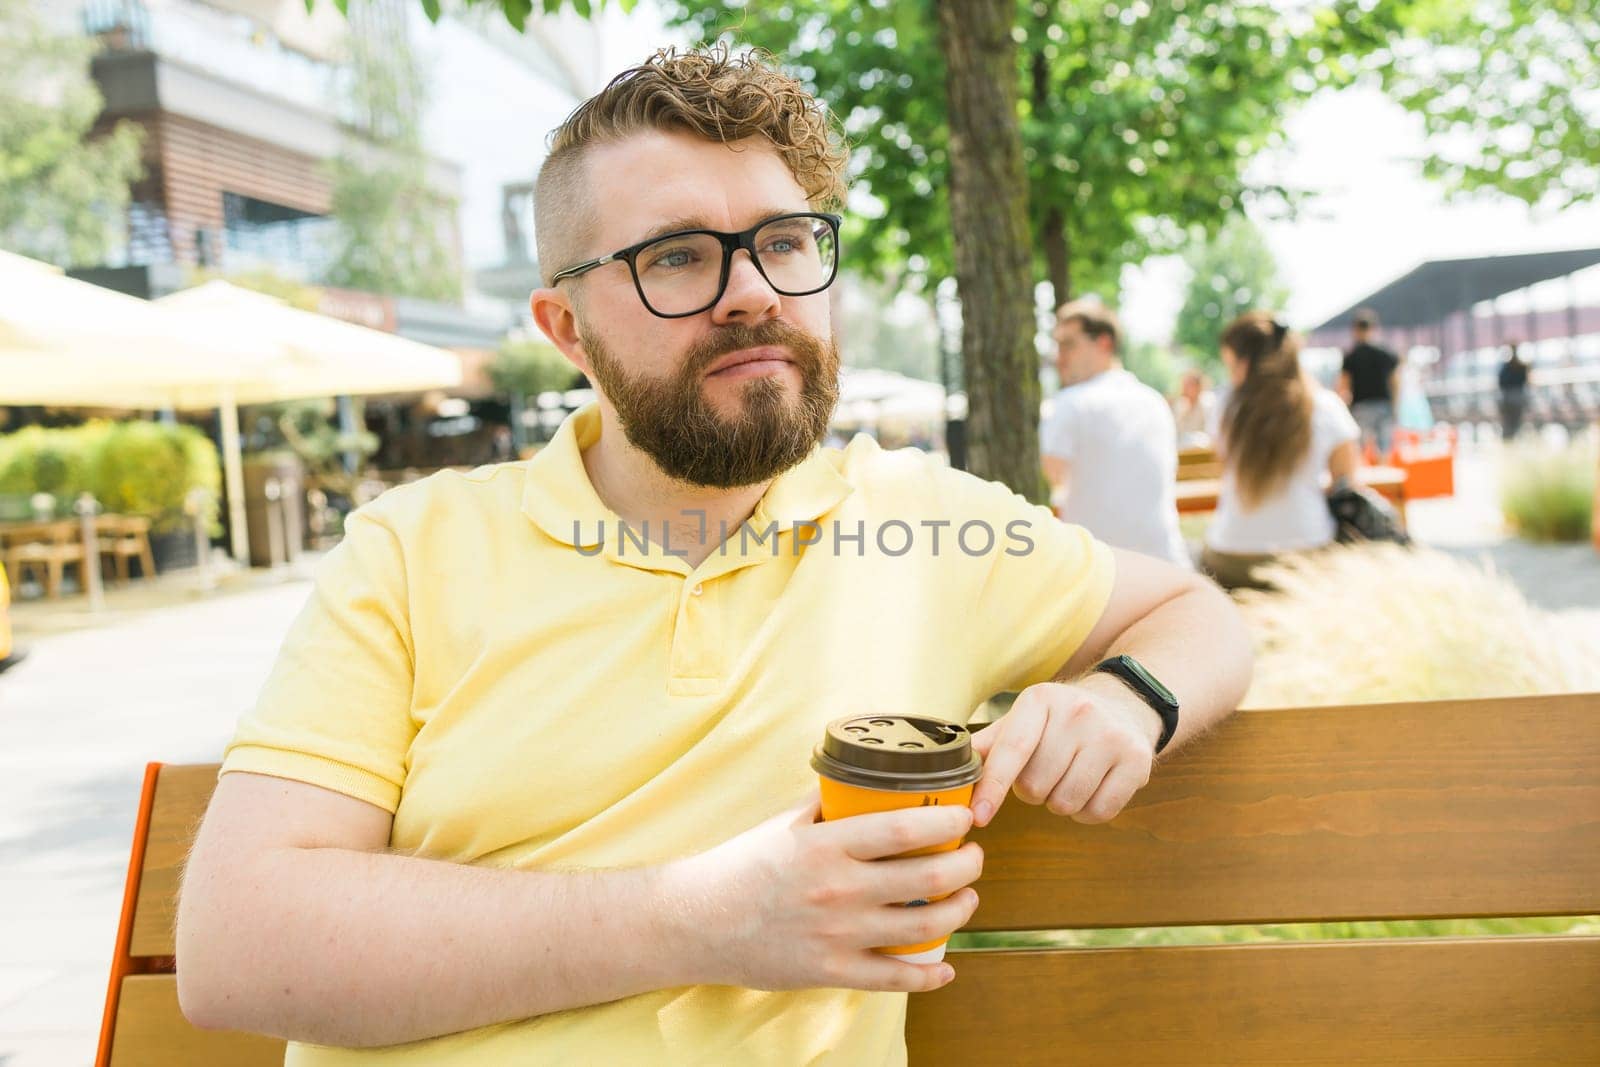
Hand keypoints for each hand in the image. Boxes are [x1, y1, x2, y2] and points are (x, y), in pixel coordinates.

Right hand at [672, 795, 982, 993]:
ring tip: (967, 898)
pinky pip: (896, 978)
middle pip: (928, 878)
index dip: (946, 822)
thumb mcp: (786, 823)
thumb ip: (829, 805)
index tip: (966, 816)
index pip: (904, 829)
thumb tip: (869, 783)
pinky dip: (930, 974)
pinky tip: (945, 965)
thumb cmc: (741, 865)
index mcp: (826, 845)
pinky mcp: (831, 972)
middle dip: (967, 865)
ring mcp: (837, 935)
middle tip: (974, 856)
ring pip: (924, 927)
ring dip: (959, 910)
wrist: (697, 922)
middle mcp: (838, 889)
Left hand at [969, 678, 1160, 827]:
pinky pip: (1099, 812)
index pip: (1012, 750)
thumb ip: (989, 745)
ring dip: (1059, 802)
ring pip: (1066, 803)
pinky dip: (1087, 812)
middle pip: (1036, 786)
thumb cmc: (1061, 720)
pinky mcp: (1137, 761)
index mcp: (1040, 700)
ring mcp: (1111, 736)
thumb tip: (951, 771)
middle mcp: (1078, 712)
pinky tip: (1090, 787)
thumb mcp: (1025, 718)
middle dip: (1032, 790)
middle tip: (1045, 771)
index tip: (977, 816)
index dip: (993, 787)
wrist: (1123, 705)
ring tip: (1067, 776)